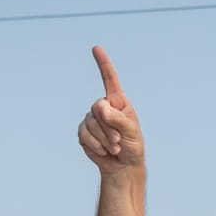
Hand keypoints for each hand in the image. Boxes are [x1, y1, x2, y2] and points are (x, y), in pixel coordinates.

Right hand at [77, 46, 143, 173]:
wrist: (123, 166)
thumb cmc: (132, 147)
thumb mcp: (131, 132)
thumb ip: (117, 119)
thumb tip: (100, 107)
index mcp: (118, 102)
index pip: (109, 79)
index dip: (103, 64)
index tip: (96, 48)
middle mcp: (104, 107)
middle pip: (97, 109)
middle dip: (108, 128)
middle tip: (118, 141)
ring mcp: (92, 119)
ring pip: (90, 124)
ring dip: (103, 140)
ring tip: (113, 148)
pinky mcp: (84, 132)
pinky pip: (83, 135)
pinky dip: (94, 146)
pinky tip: (103, 152)